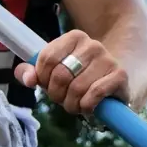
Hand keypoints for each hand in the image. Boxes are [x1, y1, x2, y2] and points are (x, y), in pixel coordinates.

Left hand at [13, 30, 129, 114]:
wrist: (118, 82)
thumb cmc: (81, 78)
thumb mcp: (54, 73)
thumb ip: (34, 73)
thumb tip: (27, 78)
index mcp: (74, 37)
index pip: (47, 59)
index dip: (43, 79)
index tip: (49, 86)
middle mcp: (92, 45)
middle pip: (61, 75)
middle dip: (57, 95)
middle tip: (62, 99)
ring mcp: (108, 59)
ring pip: (77, 88)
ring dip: (72, 104)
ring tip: (76, 105)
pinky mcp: (120, 76)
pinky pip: (94, 94)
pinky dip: (86, 106)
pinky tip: (88, 108)